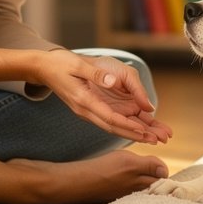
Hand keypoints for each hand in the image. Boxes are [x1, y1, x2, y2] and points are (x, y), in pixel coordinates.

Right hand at [40, 52, 172, 144]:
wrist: (44, 68)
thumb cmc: (60, 64)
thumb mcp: (78, 64)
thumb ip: (96, 74)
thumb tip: (114, 81)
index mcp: (83, 101)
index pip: (109, 118)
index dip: (127, 125)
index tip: (144, 130)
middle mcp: (86, 110)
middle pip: (114, 127)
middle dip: (136, 134)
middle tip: (158, 139)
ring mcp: (88, 110)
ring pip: (114, 125)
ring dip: (135, 131)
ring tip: (156, 136)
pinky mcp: (91, 107)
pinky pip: (111, 119)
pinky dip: (127, 123)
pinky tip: (141, 126)